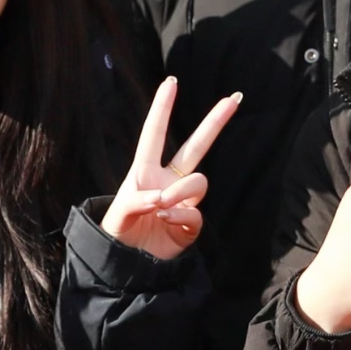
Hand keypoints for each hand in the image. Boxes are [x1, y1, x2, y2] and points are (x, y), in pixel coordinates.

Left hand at [99, 76, 238, 262]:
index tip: (171, 83)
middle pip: (196, 147)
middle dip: (214, 123)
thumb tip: (163, 198)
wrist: (125, 267)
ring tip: (163, 206)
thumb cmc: (116, 236)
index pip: (154, 135)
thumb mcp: (116, 216)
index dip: (162, 109)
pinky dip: (182, 216)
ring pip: (199, 182)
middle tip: (234, 98)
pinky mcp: (191, 225)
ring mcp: (182, 202)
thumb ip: (135, 201)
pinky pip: (196, 213)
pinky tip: (167, 222)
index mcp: (144, 172)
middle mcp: (167, 182)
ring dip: (182, 191)